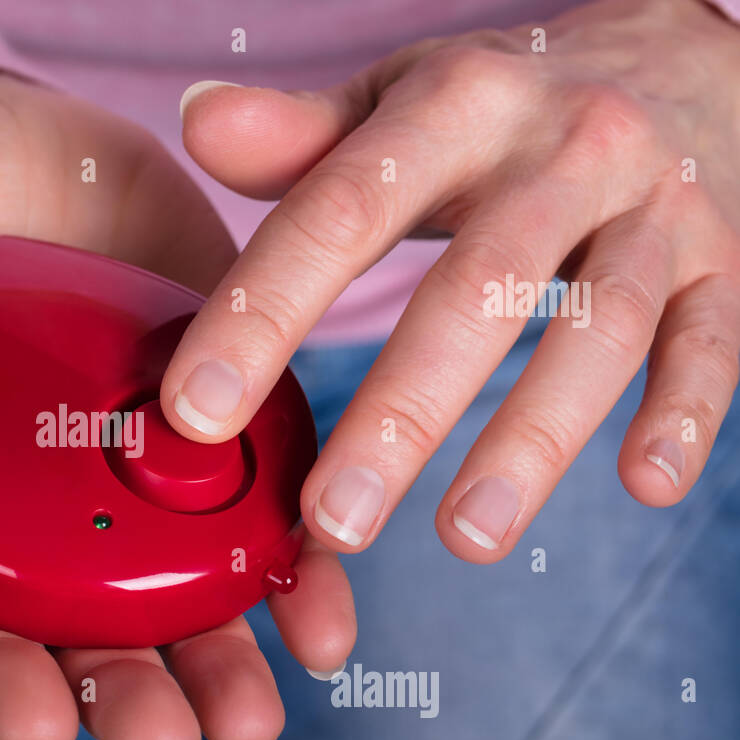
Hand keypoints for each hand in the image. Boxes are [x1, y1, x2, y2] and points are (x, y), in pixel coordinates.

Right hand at [0, 67, 355, 739]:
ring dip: (221, 668)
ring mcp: (138, 478)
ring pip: (180, 603)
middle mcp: (47, 512)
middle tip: (172, 737)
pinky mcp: (219, 434)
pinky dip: (292, 577)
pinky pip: (260, 518)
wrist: (38, 132)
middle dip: (128, 697)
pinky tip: (321, 619)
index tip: (45, 725)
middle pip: (83, 635)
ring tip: (251, 717)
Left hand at [163, 0, 739, 561]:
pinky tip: (643, 486)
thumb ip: (304, 137)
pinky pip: (713, 340)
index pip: (344, 210)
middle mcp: (561, 153)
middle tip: (333, 518)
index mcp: (457, 107)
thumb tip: (196, 120)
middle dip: (401, 413)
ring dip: (531, 440)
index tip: (197, 413)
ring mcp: (651, 208)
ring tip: (463, 537)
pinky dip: (686, 413)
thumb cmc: (503, 106)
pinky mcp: (721, 260)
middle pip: (476, 287)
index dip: (265, 310)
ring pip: (596, 327)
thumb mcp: (401, 100)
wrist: (678, 57)